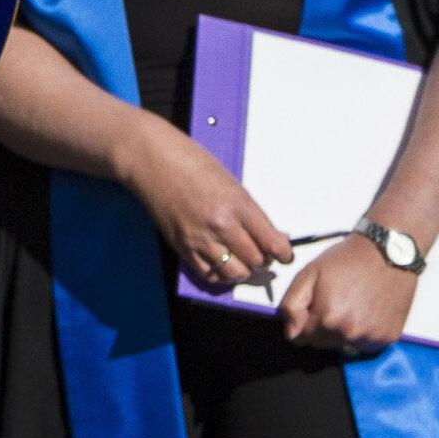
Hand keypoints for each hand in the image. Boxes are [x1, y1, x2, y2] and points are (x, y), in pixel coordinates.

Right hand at [119, 117, 290, 295]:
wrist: (154, 163)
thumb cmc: (193, 166)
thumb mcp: (233, 186)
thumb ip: (252, 214)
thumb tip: (272, 236)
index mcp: (238, 205)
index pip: (272, 243)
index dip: (284, 254)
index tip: (284, 254)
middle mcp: (220, 225)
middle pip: (256, 260)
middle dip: (264, 260)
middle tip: (262, 253)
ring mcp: (199, 238)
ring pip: (235, 273)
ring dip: (243, 270)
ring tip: (242, 260)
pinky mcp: (182, 247)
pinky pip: (209, 274)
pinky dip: (220, 274)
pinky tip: (222, 264)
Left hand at [283, 234, 417, 353]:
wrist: (389, 253)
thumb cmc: (347, 261)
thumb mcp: (309, 274)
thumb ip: (292, 305)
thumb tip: (291, 332)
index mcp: (328, 318)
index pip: (300, 338)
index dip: (302, 322)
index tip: (313, 306)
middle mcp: (350, 332)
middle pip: (322, 343)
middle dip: (321, 328)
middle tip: (334, 303)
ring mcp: (372, 337)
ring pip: (343, 345)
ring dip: (342, 332)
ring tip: (351, 306)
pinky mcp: (388, 337)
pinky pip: (365, 345)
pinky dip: (363, 334)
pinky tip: (367, 312)